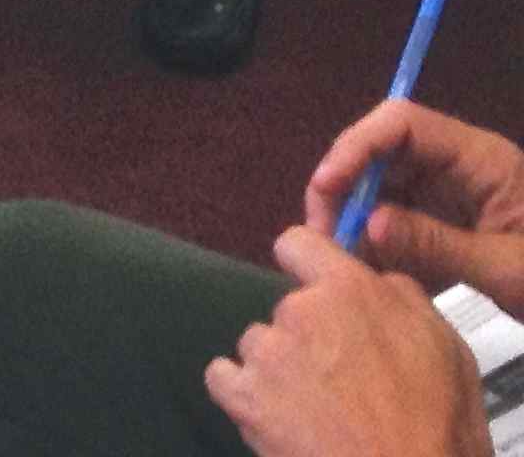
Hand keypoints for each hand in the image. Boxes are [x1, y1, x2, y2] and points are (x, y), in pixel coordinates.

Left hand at [204, 229, 488, 456]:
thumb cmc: (437, 428)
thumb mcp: (448, 348)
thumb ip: (405, 299)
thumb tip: (381, 281)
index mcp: (352, 291)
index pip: (299, 243)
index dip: (306, 262)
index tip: (316, 285)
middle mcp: (301, 312)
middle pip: (287, 307)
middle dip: (309, 334)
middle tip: (342, 376)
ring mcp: (268, 353)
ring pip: (259, 343)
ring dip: (279, 366)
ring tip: (316, 405)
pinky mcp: (245, 395)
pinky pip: (224, 376)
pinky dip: (243, 392)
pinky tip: (276, 413)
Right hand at [304, 103, 523, 315]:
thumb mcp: (510, 269)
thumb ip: (437, 246)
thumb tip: (363, 226)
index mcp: (481, 159)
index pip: (401, 124)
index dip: (356, 146)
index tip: (326, 187)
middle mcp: (462, 166)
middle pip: (384, 153)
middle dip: (347, 187)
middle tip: (323, 235)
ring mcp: (457, 195)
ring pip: (386, 188)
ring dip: (358, 219)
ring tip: (344, 261)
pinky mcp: (456, 225)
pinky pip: (404, 221)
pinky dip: (382, 244)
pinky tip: (375, 274)